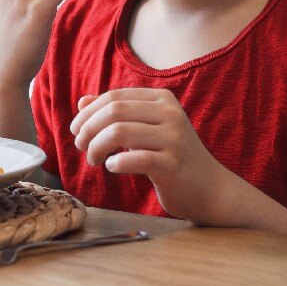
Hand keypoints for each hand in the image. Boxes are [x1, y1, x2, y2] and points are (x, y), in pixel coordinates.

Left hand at [70, 88, 224, 220]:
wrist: (209, 188)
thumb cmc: (171, 157)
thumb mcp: (146, 129)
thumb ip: (117, 114)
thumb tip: (82, 102)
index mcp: (163, 99)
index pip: (115, 97)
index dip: (89, 112)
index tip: (76, 130)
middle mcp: (170, 114)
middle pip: (115, 111)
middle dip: (89, 128)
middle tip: (80, 146)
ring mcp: (174, 139)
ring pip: (119, 132)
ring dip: (97, 147)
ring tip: (94, 160)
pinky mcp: (172, 165)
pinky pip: (134, 159)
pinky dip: (115, 163)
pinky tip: (112, 167)